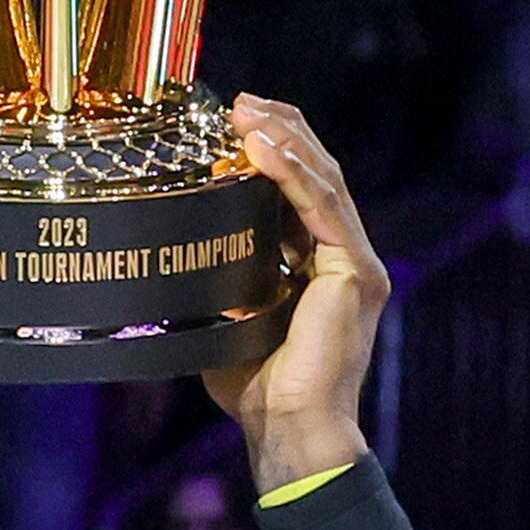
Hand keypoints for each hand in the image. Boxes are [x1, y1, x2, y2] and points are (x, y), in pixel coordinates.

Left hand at [205, 97, 388, 492]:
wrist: (287, 428)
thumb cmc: (255, 386)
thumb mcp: (228, 315)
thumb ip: (218, 280)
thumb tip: (172, 253)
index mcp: (319, 265)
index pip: (302, 190)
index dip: (274, 149)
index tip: (233, 120)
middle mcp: (344, 257)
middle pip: (318, 174)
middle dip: (280, 131)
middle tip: (239, 100)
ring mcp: (355, 264)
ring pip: (323, 181)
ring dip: (284, 140)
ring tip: (248, 111)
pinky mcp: (356, 274)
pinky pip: (323, 209)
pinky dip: (293, 174)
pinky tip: (264, 146)